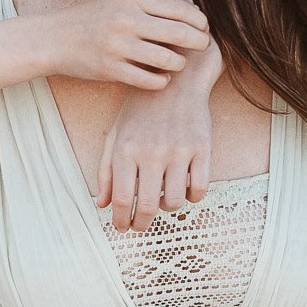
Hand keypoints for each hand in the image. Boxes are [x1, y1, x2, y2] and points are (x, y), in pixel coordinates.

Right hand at [47, 0, 209, 91]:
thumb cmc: (94, 19)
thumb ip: (153, 5)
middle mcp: (126, 20)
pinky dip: (161, 81)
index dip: (200, 22)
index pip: (182, 10)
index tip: (203, 29)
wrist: (54, 38)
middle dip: (199, 43)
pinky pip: (149, 80)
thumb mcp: (121, 1)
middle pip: (180, 34)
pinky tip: (162, 79)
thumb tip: (194, 13)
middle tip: (202, 47)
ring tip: (178, 64)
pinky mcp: (110, 69)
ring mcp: (118, 45)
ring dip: (180, 64)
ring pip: (168, 60)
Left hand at [98, 40, 221, 230]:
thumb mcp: (115, 135)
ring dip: (167, 208)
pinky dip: (192, 197)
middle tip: (140, 225)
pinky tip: (184, 190)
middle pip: (148, 207)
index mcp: (125, 150)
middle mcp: (152, 153)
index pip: (123, 200)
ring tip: (162, 201)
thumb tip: (102, 204)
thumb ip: (106, 171)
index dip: (121, 220)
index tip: (122, 227)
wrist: (176, 79)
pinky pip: (199, 188)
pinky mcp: (203, 149)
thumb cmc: (139, 110)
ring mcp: (179, 151)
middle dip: (142, 223)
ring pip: (175, 202)